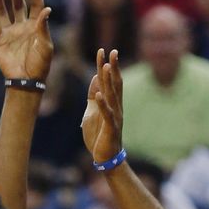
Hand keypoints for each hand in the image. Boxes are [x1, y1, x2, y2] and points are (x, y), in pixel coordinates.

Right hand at [0, 0, 52, 81]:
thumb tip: (47, 8)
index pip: (36, 2)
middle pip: (17, 2)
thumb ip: (43, 27)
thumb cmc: (40, 64)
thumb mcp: (45, 45)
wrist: (26, 82)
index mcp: (36, 25)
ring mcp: (10, 31)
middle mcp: (22, 25)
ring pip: (4, 10)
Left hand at [81, 48, 123, 163]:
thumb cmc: (99, 135)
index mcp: (111, 103)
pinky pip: (107, 114)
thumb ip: (93, 96)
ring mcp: (114, 117)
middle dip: (113, 68)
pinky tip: (99, 95)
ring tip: (106, 67)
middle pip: (115, 84)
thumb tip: (94, 78)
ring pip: (112, 96)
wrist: (106, 158)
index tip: (102, 51)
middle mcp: (115, 107)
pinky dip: (102, 104)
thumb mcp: (92, 112)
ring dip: (109, 82)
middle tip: (112, 52)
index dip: (105, 66)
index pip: (108, 81)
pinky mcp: (111, 128)